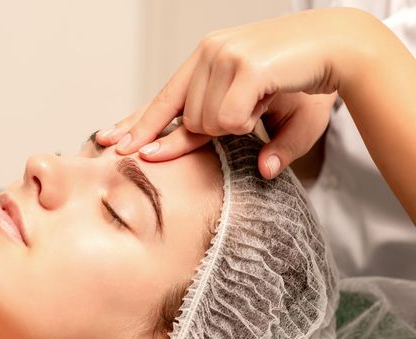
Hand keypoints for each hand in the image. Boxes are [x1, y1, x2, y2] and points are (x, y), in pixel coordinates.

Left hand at [96, 8, 347, 178]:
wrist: (342, 50)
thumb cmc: (306, 83)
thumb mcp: (276, 120)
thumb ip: (260, 146)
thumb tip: (263, 171)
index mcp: (205, 62)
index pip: (164, 100)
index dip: (139, 124)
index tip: (113, 142)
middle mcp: (208, 54)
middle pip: (185, 120)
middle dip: (201, 136)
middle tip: (240, 119)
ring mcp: (222, 57)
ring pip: (204, 123)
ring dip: (236, 125)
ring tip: (264, 98)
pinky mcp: (242, 65)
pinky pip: (228, 120)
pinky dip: (248, 121)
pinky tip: (268, 97)